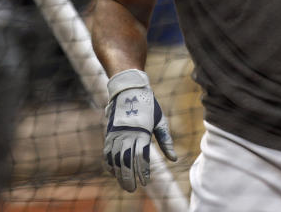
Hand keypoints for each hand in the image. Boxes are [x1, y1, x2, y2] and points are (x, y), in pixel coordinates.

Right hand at [104, 69, 176, 191]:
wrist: (129, 90)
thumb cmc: (149, 106)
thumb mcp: (160, 121)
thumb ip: (166, 141)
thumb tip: (174, 159)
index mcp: (142, 131)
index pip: (141, 157)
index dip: (142, 171)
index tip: (145, 181)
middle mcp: (127, 134)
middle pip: (126, 161)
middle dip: (129, 177)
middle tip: (133, 189)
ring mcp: (116, 134)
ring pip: (115, 159)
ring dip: (119, 174)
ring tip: (125, 185)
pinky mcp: (109, 134)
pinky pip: (107, 153)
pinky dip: (109, 164)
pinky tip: (113, 173)